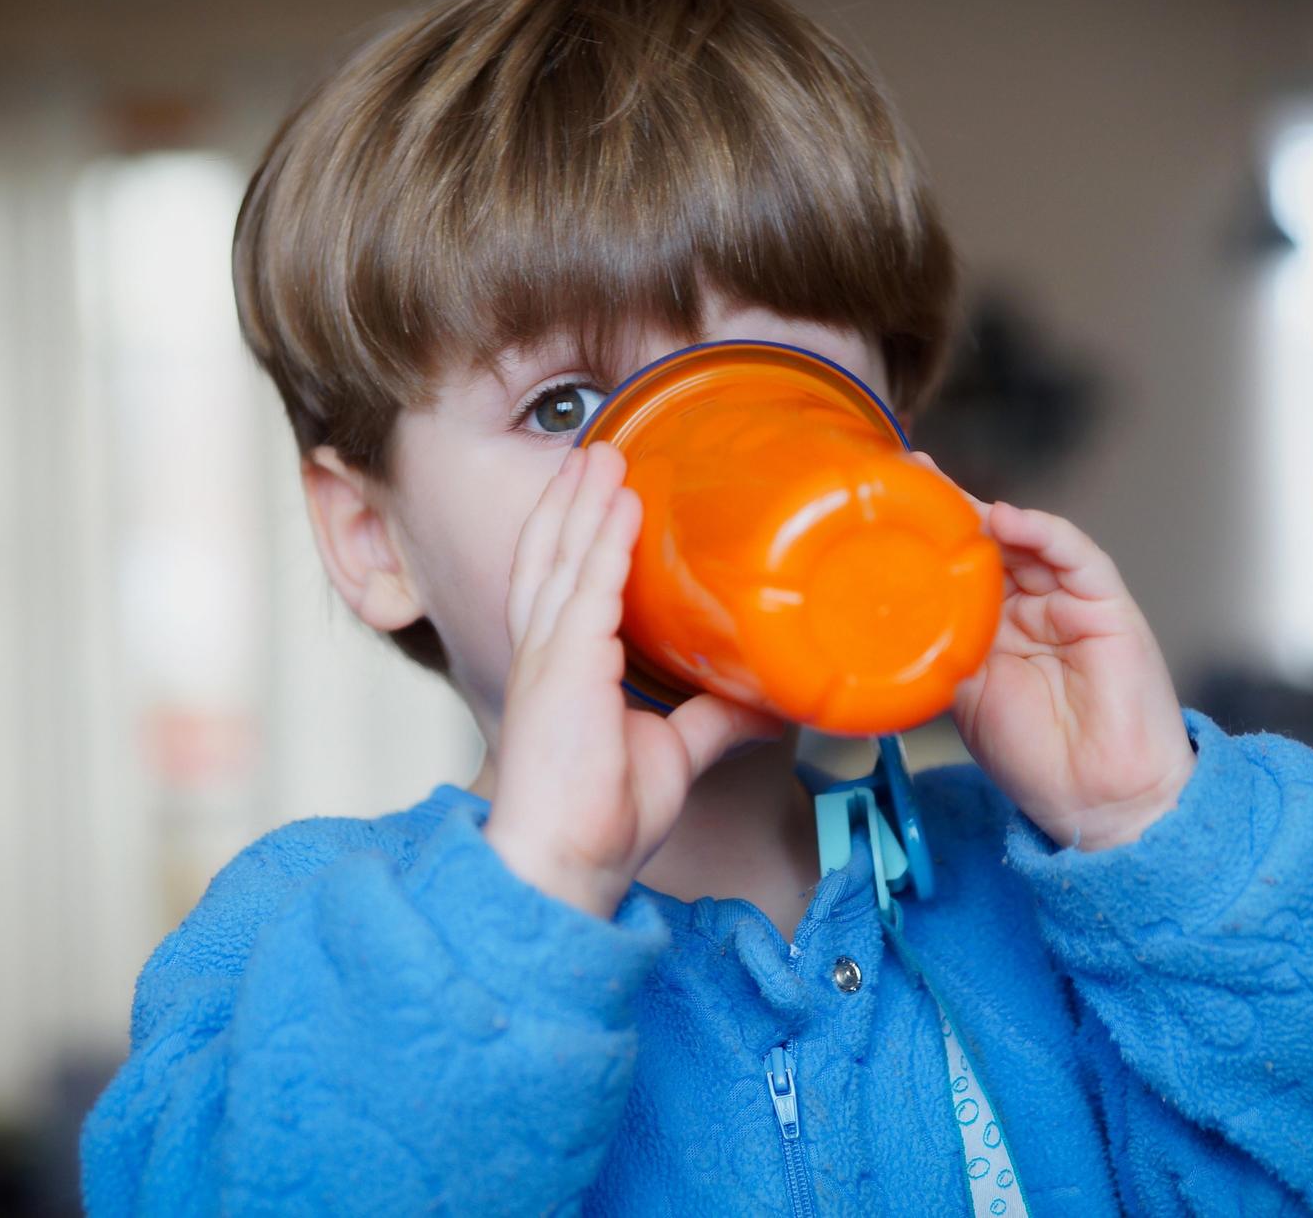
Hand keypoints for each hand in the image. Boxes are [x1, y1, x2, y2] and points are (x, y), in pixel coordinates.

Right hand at [483, 441, 785, 917]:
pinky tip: (622, 505)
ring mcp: (549, 657)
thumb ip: (713, 720)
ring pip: (564, 558)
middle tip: (596, 449)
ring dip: (585, 501)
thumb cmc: (603, 819)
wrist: (566, 863)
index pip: (562, 584)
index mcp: (559, 670)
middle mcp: (545, 653)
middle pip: (552, 555)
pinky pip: (586, 590)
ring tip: (603, 453)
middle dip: (572, 500)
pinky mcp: (564, 668)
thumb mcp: (674, 754)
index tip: (598, 492)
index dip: (576, 534)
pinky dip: (604, 542)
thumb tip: (767, 700)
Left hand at [909, 452, 1195, 851]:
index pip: (958, 568)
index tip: (887, 500)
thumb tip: (887, 614)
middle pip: (989, 543)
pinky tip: (1009, 520)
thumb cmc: (1036, 758)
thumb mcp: (963, 696)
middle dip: (951, 509)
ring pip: (1027, 540)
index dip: (928, 536)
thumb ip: (938, 646)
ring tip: (947, 495)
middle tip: (910, 476)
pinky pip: (1075, 555)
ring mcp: (1067, 601)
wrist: (1097, 800)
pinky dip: (1043, 532)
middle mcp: (1029, 606)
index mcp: (992, 628)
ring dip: (987, 513)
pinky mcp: (1106, 604)